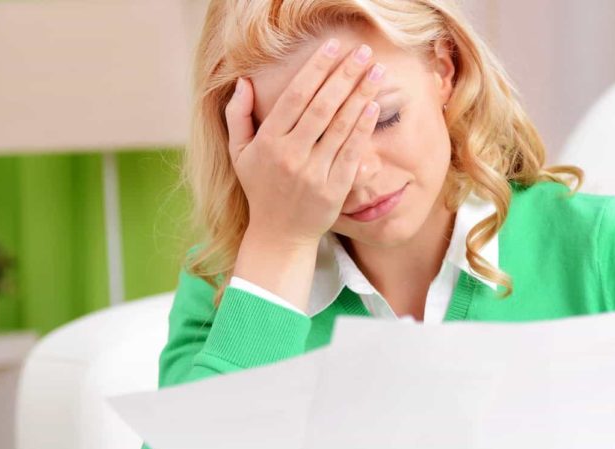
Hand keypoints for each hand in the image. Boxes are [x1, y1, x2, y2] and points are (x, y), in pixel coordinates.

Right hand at [226, 39, 385, 249]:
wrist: (279, 235)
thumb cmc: (260, 189)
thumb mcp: (239, 154)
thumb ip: (237, 116)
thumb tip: (243, 82)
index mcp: (268, 142)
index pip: (295, 97)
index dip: (316, 69)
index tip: (333, 47)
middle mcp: (290, 155)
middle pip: (322, 106)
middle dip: (344, 75)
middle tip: (363, 53)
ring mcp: (313, 173)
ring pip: (340, 127)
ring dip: (361, 96)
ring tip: (376, 73)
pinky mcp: (333, 189)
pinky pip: (350, 153)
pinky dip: (363, 129)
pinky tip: (373, 107)